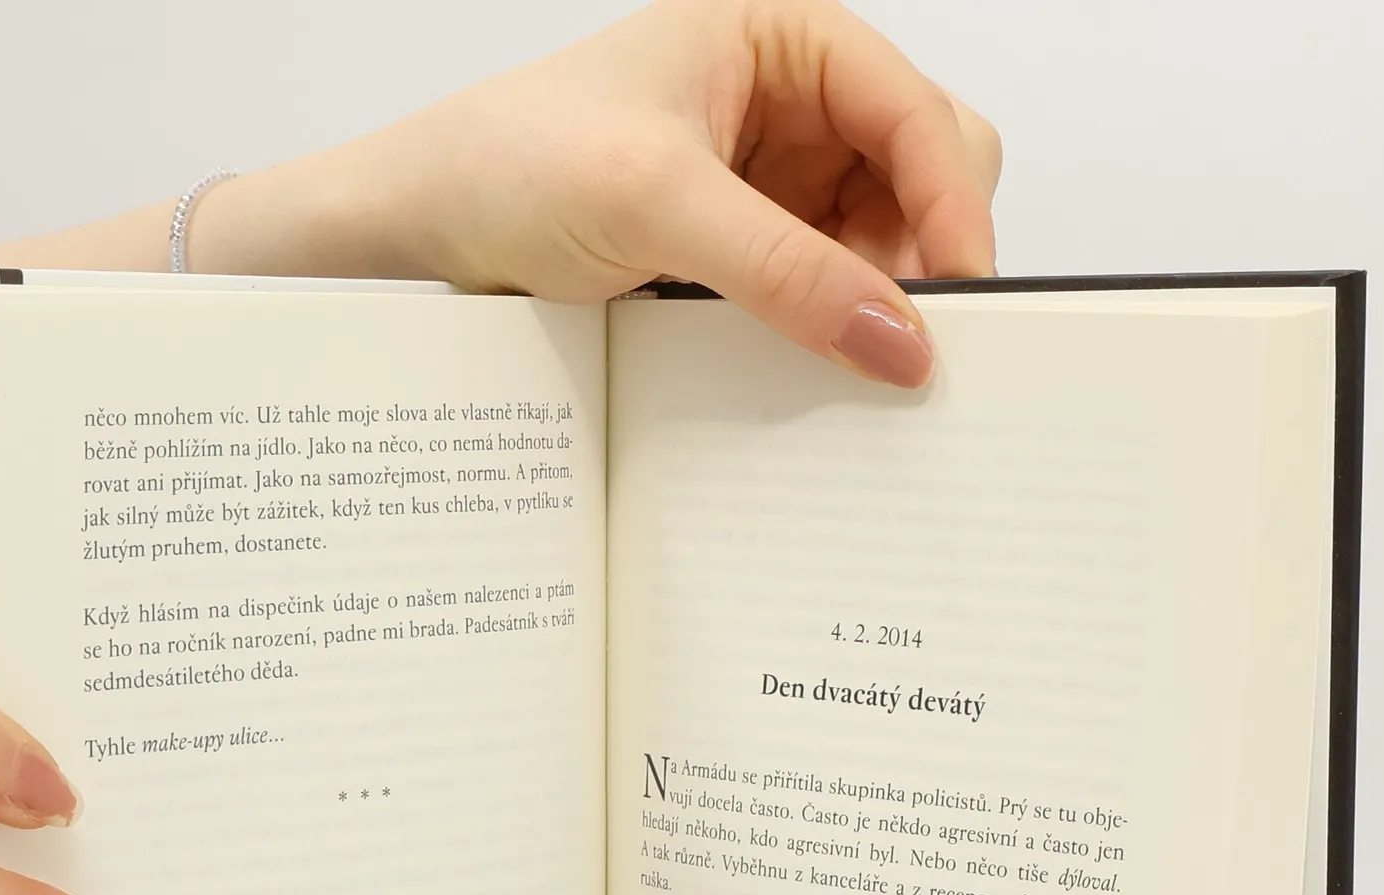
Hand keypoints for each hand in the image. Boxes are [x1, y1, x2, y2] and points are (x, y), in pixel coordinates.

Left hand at [262, 0, 1000, 387]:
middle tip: (907, 345)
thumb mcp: (658, 203)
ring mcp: (771, 182)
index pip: (915, 113)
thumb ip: (787, 271)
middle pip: (922, 175)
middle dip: (923, 255)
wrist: (422, 227)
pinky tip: (807, 368)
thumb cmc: (513, 162)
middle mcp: (790, 103)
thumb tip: (900, 339)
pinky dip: (828, 332)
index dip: (952, 206)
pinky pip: (823, 292)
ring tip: (842, 364)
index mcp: (784, 37)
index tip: (961, 300)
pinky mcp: (744, 250)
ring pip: (880, 245)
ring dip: (873, 304)